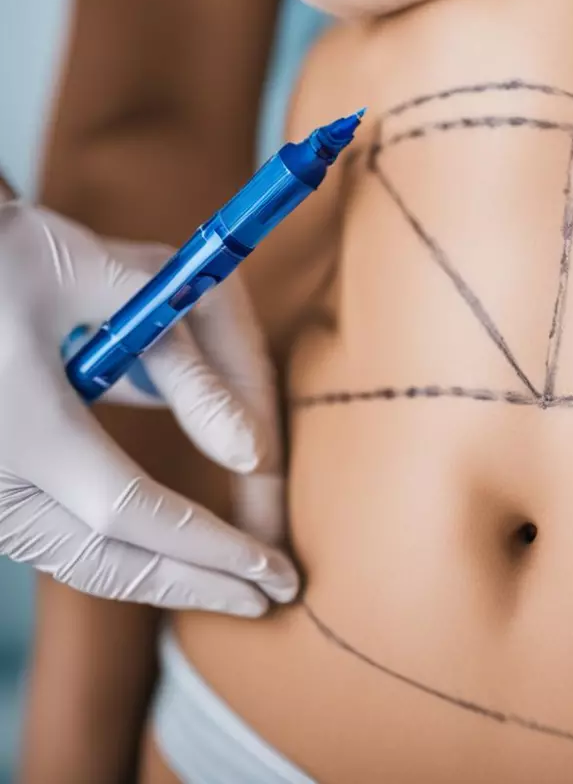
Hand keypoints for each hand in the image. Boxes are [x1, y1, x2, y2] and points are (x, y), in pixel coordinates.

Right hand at [0, 199, 297, 615]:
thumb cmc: (17, 250)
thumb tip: (251, 452)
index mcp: (23, 428)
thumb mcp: (108, 284)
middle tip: (267, 598)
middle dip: (195, 584)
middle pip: (105, 560)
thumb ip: (185, 367)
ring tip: (229, 583)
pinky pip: (52, 537)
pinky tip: (168, 549)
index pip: (135, 513)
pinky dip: (117, 551)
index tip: (271, 569)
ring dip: (158, 574)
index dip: (209, 548)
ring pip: (74, 560)